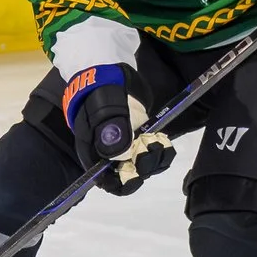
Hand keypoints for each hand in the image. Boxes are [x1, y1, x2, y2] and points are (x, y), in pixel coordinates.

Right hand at [62, 65, 174, 195]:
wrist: (108, 74)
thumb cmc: (100, 92)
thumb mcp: (104, 110)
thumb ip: (111, 132)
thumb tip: (119, 157)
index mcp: (94, 153)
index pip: (107, 181)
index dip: (123, 182)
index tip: (136, 170)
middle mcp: (110, 155)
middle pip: (128, 175)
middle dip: (143, 165)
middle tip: (151, 145)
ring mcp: (125, 147)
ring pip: (142, 165)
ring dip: (154, 158)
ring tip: (160, 142)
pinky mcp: (138, 138)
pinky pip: (151, 152)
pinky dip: (160, 149)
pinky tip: (162, 139)